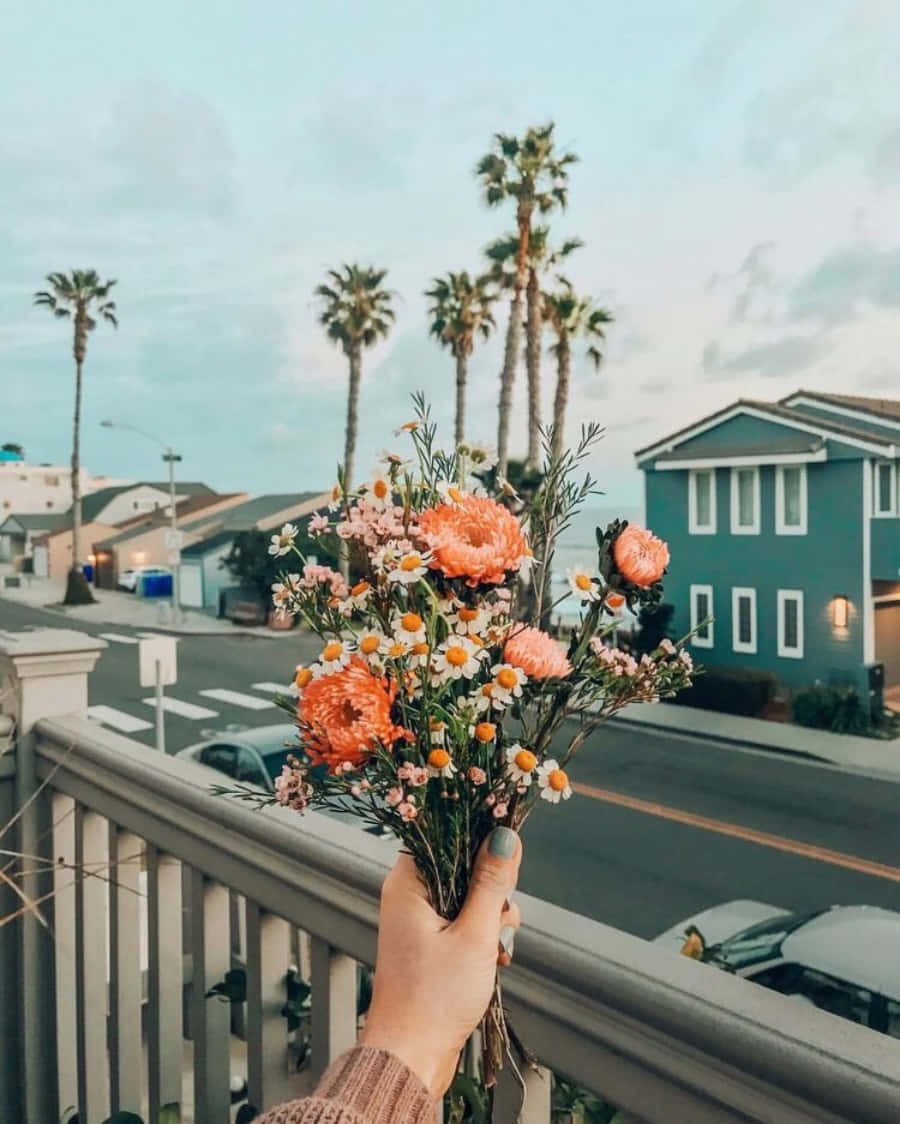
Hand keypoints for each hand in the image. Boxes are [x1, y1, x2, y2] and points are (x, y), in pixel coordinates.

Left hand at [360, 826, 521, 1097]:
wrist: (410, 1058)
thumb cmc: (436, 998)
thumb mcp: (475, 934)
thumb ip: (492, 882)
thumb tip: (505, 835)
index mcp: (408, 882)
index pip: (443, 831)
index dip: (478, 836)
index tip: (508, 853)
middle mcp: (408, 895)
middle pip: (460, 862)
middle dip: (492, 885)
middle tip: (504, 914)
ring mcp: (417, 920)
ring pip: (466, 893)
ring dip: (492, 914)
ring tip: (498, 944)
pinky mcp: (428, 943)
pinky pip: (461, 919)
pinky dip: (482, 932)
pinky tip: (496, 956)